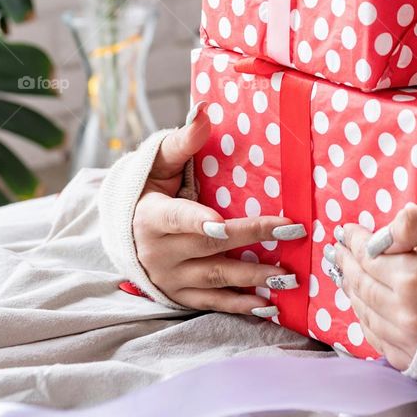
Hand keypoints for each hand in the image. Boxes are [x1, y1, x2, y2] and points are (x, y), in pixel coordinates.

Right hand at [132, 102, 305, 314]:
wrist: (125, 231)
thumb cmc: (150, 188)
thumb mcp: (159, 162)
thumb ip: (183, 140)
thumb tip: (204, 110)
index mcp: (151, 217)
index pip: (178, 219)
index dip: (199, 223)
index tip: (223, 226)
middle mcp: (159, 252)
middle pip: (210, 247)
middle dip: (252, 240)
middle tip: (292, 231)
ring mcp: (170, 278)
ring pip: (216, 280)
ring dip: (253, 279)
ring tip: (289, 276)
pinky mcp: (180, 295)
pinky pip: (213, 303)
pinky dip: (241, 306)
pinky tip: (269, 307)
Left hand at [328, 200, 416, 369]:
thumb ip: (415, 220)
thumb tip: (378, 235)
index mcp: (415, 280)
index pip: (368, 257)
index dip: (354, 241)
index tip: (346, 230)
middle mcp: (408, 317)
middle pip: (362, 287)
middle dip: (348, 265)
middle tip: (339, 251)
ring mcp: (413, 344)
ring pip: (366, 315)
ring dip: (353, 292)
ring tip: (347, 274)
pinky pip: (379, 341)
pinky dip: (366, 320)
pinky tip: (364, 304)